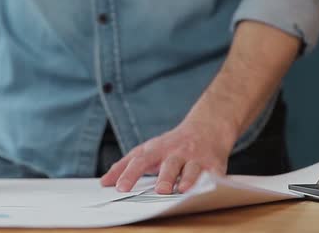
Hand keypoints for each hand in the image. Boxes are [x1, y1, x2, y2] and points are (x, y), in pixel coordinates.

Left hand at [100, 95, 237, 193]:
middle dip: (164, 177)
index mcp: (157, 150)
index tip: (119, 187)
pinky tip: (209, 187)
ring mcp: (196, 158)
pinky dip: (212, 181)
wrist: (207, 127)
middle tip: (158, 190)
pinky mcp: (214, 164)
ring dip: (187, 179)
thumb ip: (125, 165)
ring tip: (181, 190)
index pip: (140, 161)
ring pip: (191, 169)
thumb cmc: (172, 144)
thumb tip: (104, 182)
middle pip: (169, 164)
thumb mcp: (147, 150)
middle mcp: (176, 153)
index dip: (129, 174)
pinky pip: (213, 174)